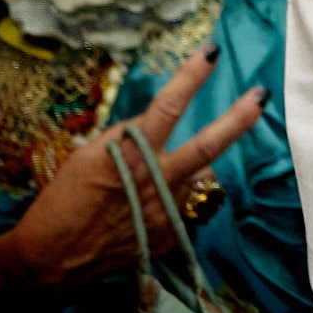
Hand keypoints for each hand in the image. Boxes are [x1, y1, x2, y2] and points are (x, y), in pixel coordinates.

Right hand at [0, 48, 264, 296]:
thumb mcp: (86, 157)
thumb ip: (125, 138)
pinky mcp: (171, 234)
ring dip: (192, 172)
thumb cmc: (61, 202)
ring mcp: (168, 211)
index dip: (190, 78)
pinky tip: (147, 209)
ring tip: (157, 182)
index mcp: (131, 156)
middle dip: (239, 118)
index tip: (211, 53)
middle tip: (260, 96)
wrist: (52, 259)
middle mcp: (156, 182)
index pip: (167, 108)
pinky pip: (184, 207)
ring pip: (201, 178)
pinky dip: (174, 200)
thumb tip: (154, 124)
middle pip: (209, 145)